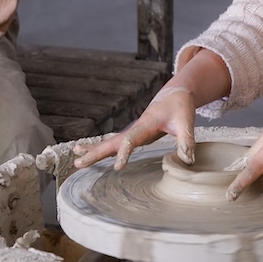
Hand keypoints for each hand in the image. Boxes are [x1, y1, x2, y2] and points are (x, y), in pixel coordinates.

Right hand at [71, 85, 195, 169]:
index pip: (131, 140)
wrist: (175, 94)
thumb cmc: (180, 106)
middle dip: (95, 153)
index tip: (117, 167)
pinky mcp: (134, 135)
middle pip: (112, 142)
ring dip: (93, 150)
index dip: (124, 153)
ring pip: (109, 142)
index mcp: (146, 124)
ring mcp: (133, 132)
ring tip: (76, 159)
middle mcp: (135, 128)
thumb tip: (187, 161)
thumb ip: (186, 140)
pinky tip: (90, 154)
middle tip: (78, 163)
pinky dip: (101, 149)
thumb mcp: (186, 121)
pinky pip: (114, 144)